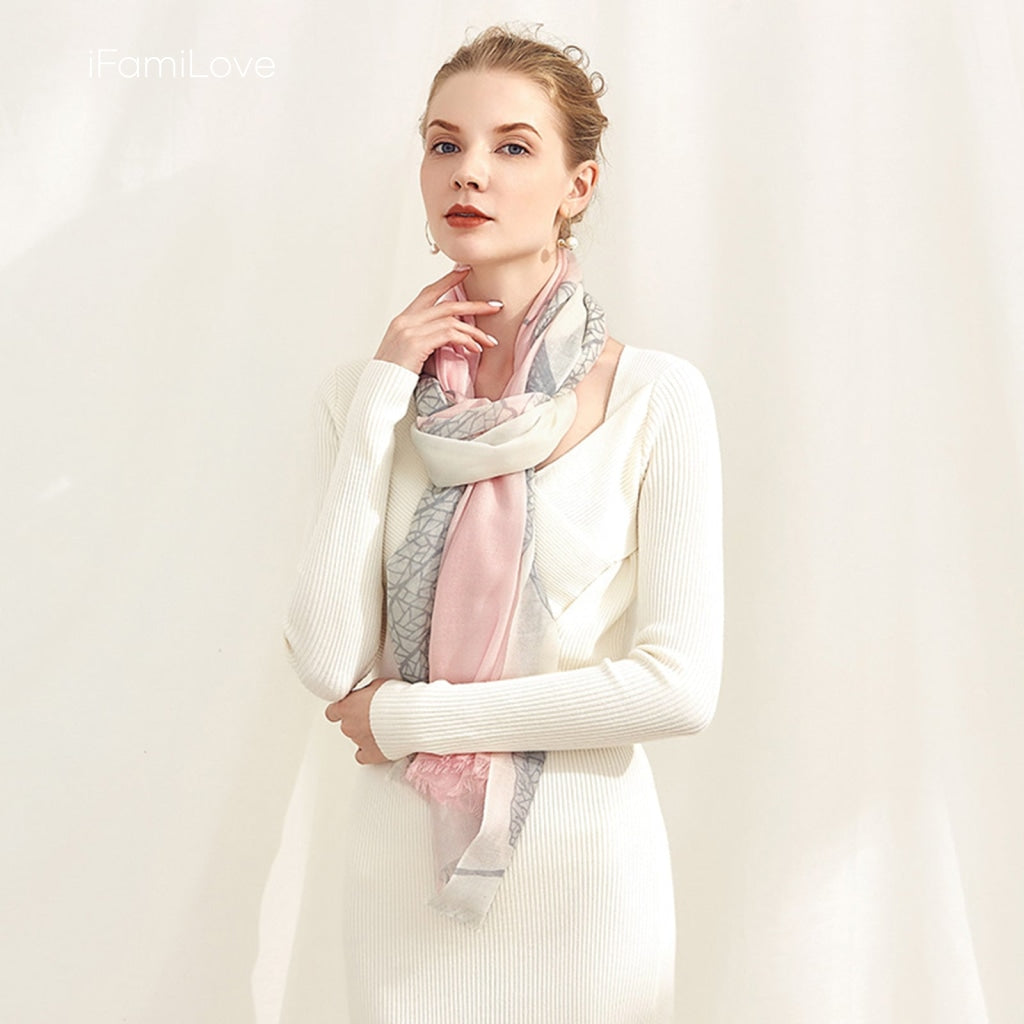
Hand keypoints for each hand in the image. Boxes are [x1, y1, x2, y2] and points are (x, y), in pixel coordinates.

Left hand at [325, 677, 390, 763]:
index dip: (341, 710)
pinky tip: (379, 744)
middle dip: (359, 721)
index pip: (332, 712)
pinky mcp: (370, 754)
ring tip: (384, 727)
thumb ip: (366, 692)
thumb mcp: (378, 684)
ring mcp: (358, 741)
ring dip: (367, 734)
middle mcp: (348, 726)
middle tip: (375, 715)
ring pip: (357, 738)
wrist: (410, 716)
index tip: (349, 708)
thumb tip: (367, 695)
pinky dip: (370, 751)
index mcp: (347, 707)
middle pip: (347, 724)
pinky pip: (363, 756)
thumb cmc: (396, 698)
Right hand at [373, 267, 500, 373]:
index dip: (448, 281)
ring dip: (474, 330)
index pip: (428, 293)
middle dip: (474, 305)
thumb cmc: (394, 375)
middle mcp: (406, 321)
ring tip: (489, 341)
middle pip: (446, 304)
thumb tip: (449, 338)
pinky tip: (474, 348)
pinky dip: (465, 340)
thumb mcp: (407, 351)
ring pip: (451, 321)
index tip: (465, 272)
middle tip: (495, 306)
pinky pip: (449, 335)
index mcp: (403, 320)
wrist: (378, 389)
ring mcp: (410, 330)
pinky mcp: (416, 343)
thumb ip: (424, 339)